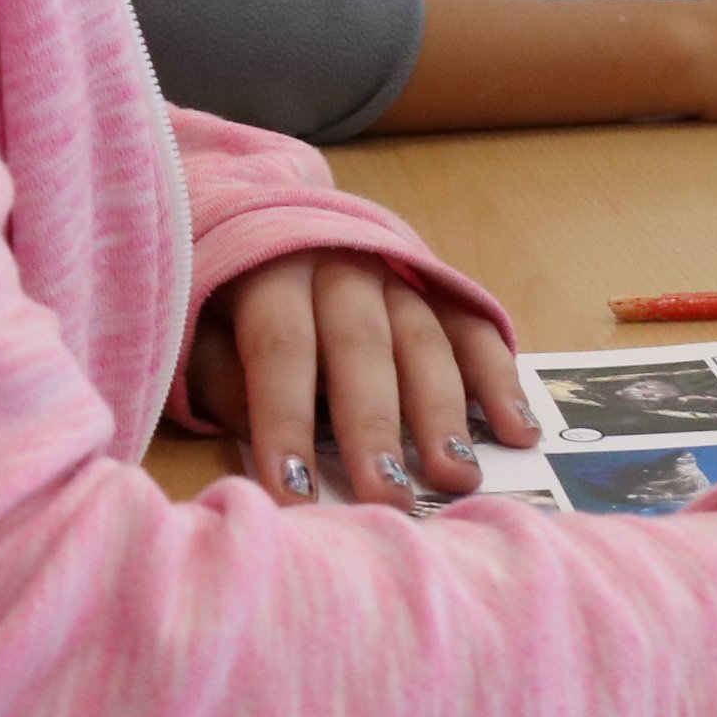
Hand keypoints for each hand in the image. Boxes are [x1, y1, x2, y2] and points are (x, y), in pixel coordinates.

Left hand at [192, 247, 534, 505]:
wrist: (276, 218)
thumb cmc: (228, 302)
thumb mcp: (198, 329)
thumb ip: (219, 374)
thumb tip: (254, 421)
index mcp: (274, 268)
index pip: (281, 348)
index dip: (285, 422)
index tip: (293, 497)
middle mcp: (345, 263)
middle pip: (362, 348)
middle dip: (375, 428)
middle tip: (389, 498)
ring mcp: (401, 274)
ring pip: (425, 342)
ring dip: (444, 413)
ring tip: (457, 477)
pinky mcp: (441, 290)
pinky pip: (476, 332)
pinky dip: (500, 380)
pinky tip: (519, 430)